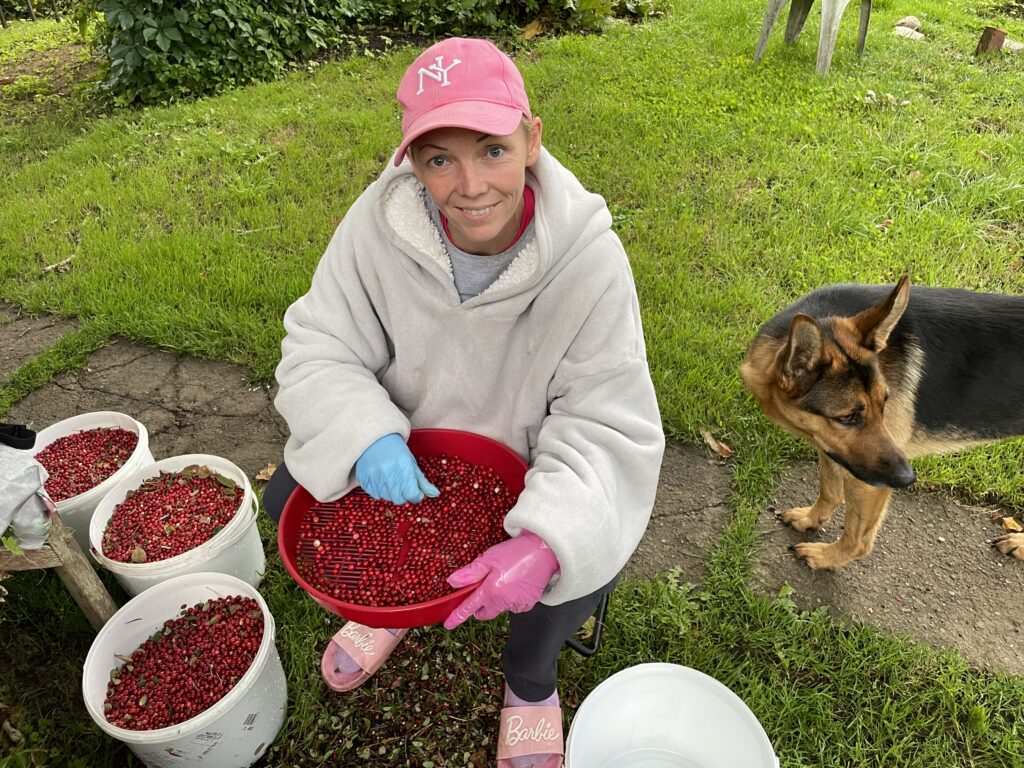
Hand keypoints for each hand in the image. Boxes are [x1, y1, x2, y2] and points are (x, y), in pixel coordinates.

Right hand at [355, 433, 438, 504]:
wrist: (375, 439)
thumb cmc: (396, 450)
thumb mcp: (411, 463)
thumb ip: (422, 481)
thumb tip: (435, 494)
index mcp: (404, 470)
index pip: (412, 494)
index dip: (416, 495)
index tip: (416, 491)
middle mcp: (389, 476)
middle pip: (399, 499)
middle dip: (404, 495)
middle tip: (402, 485)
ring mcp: (375, 479)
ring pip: (387, 498)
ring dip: (391, 492)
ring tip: (390, 479)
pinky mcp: (364, 480)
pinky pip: (375, 495)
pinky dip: (379, 490)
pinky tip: (380, 479)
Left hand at [443, 531, 558, 629]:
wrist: (544, 551)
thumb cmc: (516, 552)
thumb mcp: (489, 558)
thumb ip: (471, 573)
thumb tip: (453, 582)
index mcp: (491, 591)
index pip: (469, 607)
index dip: (457, 616)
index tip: (448, 624)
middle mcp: (503, 602)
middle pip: (486, 612)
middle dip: (482, 606)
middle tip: (485, 589)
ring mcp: (517, 605)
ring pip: (501, 608)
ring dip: (499, 600)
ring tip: (506, 579)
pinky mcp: (529, 604)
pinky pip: (514, 605)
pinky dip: (512, 598)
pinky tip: (517, 583)